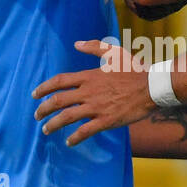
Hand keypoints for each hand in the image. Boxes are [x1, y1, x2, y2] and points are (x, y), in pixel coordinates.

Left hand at [32, 40, 154, 146]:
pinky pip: (85, 131)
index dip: (44, 88)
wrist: (152, 87)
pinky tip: (69, 142)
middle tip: (37, 115)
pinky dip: (75, 138)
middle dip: (43, 109)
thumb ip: (94, 47)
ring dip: (53, 125)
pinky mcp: (106, 121)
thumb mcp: (114, 53)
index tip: (34, 95)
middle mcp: (88, 92)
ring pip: (66, 117)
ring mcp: (96, 107)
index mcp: (89, 76)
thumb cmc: (134, 70)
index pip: (59, 81)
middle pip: (57, 101)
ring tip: (46, 130)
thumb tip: (76, 43)